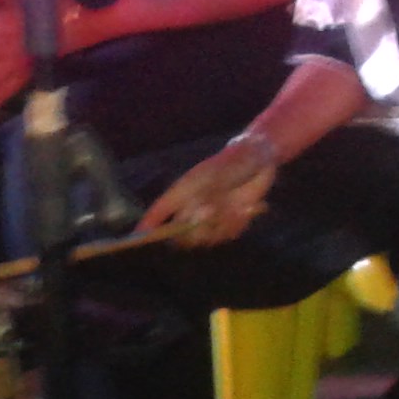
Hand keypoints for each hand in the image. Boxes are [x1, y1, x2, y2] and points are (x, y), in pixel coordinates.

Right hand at [140, 138, 275, 248]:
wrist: (259, 159)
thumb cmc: (232, 162)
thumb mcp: (215, 175)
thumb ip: (203, 198)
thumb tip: (196, 216)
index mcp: (184, 191)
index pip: (160, 210)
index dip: (149, 224)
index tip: (138, 237)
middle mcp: (193, 207)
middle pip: (182, 234)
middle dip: (195, 229)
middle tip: (210, 210)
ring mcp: (211, 217)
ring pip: (206, 238)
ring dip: (220, 227)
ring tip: (234, 207)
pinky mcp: (228, 223)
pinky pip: (227, 236)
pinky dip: (236, 225)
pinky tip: (246, 208)